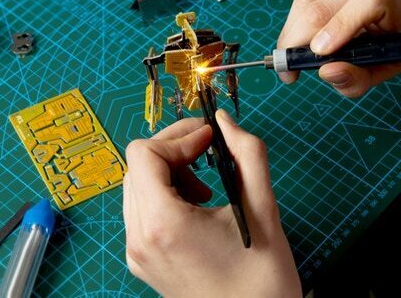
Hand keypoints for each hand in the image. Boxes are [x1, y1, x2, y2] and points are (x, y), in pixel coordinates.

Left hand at [123, 112, 300, 297]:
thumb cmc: (262, 280)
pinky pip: (141, 210)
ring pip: (137, 186)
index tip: (209, 138)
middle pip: (137, 166)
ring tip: (206, 186)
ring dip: (169, 172)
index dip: (178, 136)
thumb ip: (247, 154)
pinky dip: (165, 195)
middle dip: (173, 150)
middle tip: (209, 151)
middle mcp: (139, 239)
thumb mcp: (263, 208)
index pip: (144, 153)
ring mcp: (137, 253)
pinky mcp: (143, 260)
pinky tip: (197, 206)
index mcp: (162, 224)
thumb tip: (224, 121)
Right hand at [277, 0, 400, 96]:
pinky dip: (300, 16)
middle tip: (288, 67)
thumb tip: (326, 71)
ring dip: (292, 28)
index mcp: (400, 0)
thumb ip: (359, 77)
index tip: (317, 54)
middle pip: (320, 1)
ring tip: (293, 52)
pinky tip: (308, 31)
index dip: (339, 25)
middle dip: (295, 38)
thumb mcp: (387, 67)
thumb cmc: (399, 40)